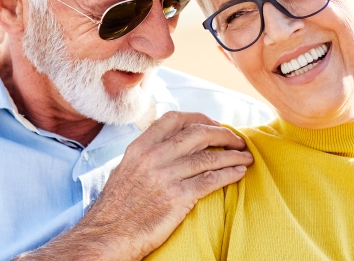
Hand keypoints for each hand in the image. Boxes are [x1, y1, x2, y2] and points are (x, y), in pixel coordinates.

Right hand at [14, 111, 252, 260]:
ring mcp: (165, 176)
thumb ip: (147, 152)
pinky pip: (210, 180)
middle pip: (197, 134)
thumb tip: (170, 142)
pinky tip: (239, 172)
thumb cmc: (117, 206)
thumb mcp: (126, 168)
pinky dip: (228, 173)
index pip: (174, 119)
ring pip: (208, 157)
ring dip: (232, 154)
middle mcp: (153, 156)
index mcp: (140, 146)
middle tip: (237, 139)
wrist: (106, 236)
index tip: (213, 123)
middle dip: (222, 134)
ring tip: (246, 156)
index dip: (198, 117)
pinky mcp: (177, 198)